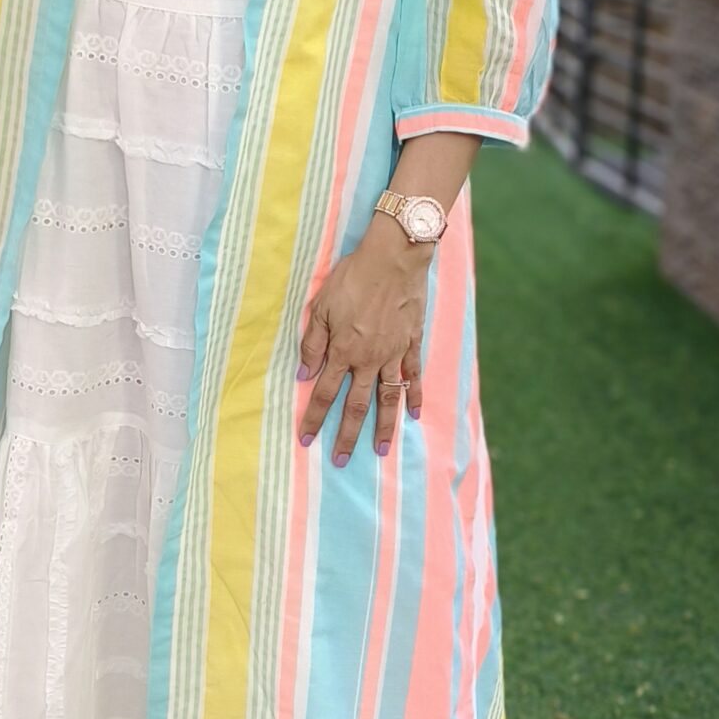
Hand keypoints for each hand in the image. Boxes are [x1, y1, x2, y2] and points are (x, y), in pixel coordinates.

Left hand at [295, 218, 430, 463]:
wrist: (394, 258)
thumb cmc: (353, 277)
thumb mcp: (322, 306)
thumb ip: (313, 342)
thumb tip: (304, 374)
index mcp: (343, 351)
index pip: (325, 393)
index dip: (314, 418)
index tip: (306, 440)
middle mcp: (368, 359)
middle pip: (356, 405)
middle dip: (347, 435)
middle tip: (341, 461)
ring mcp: (393, 354)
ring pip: (388, 398)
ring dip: (384, 427)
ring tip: (381, 450)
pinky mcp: (411, 343)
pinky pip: (413, 376)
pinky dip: (415, 396)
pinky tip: (415, 414)